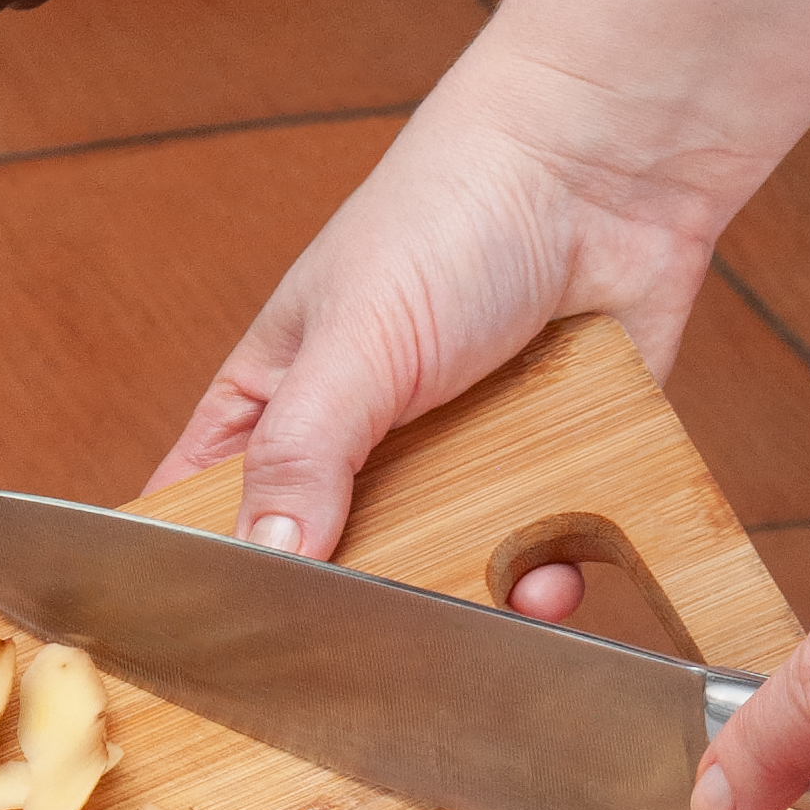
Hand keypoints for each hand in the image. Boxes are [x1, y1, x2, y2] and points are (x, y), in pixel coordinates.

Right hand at [145, 0, 809, 608]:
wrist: (612, 158)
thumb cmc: (459, 206)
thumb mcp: (353, 342)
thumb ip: (300, 458)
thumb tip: (265, 566)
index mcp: (275, 406)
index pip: (203, 515)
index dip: (197, 585)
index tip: (208, 651)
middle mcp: (357, 448)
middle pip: (321, 573)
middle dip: (346, 615)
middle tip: (362, 649)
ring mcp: (450, 464)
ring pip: (431, 579)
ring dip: (455, 607)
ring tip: (470, 613)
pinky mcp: (542, 473)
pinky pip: (532, 561)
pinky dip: (542, 580)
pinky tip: (547, 580)